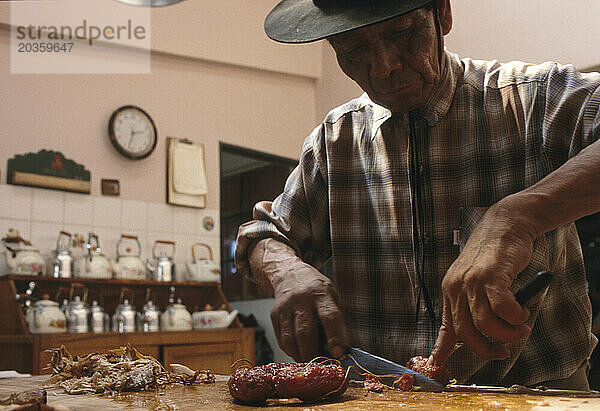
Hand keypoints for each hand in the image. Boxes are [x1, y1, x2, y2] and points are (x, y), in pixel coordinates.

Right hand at [270, 260, 345, 360]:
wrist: (289, 274)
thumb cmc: (316, 289)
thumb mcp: (332, 297)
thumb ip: (335, 321)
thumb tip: (338, 350)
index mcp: (320, 293)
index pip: (329, 316)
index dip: (334, 337)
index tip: (338, 353)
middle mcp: (301, 299)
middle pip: (305, 332)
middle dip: (313, 353)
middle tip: (320, 365)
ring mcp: (285, 307)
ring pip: (290, 339)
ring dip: (300, 355)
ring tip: (308, 361)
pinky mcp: (274, 314)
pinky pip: (281, 339)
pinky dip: (290, 350)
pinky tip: (298, 351)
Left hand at [429, 199, 536, 364]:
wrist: (504, 225)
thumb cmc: (492, 255)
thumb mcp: (472, 280)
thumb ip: (469, 305)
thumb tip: (470, 331)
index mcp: (450, 290)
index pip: (445, 326)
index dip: (441, 348)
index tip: (438, 364)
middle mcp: (457, 287)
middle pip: (465, 332)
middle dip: (486, 350)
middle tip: (502, 352)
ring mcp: (472, 281)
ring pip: (485, 324)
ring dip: (507, 334)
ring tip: (519, 329)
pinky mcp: (491, 275)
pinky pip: (503, 308)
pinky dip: (515, 317)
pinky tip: (521, 313)